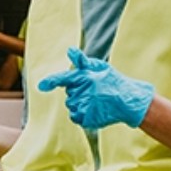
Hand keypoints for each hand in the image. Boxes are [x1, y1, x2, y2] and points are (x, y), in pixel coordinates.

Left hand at [36, 48, 155, 129]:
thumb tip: (70, 50)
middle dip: (77, 91)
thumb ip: (83, 61)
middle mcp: (83, 93)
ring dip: (79, 103)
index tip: (41, 86)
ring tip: (96, 101)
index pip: (63, 79)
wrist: (128, 101)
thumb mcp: (100, 67)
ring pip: (71, 105)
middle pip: (69, 93)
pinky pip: (75, 116)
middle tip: (94, 91)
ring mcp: (84, 108)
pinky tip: (94, 110)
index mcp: (85, 78)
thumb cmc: (114, 82)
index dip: (51, 81)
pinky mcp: (86, 119)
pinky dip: (81, 114)